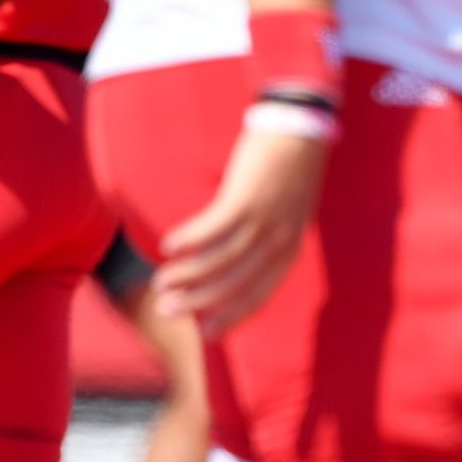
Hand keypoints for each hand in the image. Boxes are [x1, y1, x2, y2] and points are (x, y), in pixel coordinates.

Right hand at [154, 124, 329, 336]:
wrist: (300, 129)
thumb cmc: (286, 172)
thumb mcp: (284, 214)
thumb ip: (264, 242)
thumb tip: (226, 268)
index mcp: (289, 249)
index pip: (259, 295)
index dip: (230, 316)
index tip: (203, 333)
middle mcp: (280, 241)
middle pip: (234, 284)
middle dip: (198, 301)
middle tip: (167, 310)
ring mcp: (265, 220)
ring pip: (221, 260)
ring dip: (187, 274)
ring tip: (161, 281)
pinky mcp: (248, 199)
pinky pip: (213, 229)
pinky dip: (189, 240)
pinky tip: (168, 246)